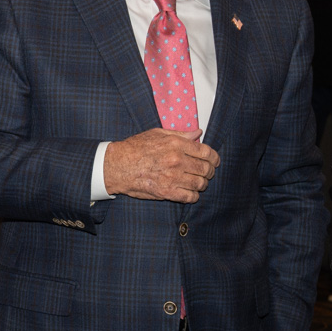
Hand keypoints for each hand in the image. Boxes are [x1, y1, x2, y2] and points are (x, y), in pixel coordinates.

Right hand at [103, 127, 219, 202]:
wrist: (117, 166)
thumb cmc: (135, 148)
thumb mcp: (157, 134)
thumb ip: (180, 134)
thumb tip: (198, 133)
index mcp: (176, 144)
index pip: (206, 152)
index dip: (214, 157)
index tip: (214, 160)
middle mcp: (177, 160)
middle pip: (205, 169)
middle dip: (210, 171)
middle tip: (207, 172)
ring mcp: (172, 177)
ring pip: (200, 184)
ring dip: (202, 184)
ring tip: (198, 182)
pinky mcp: (166, 192)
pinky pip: (189, 197)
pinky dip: (193, 196)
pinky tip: (190, 192)